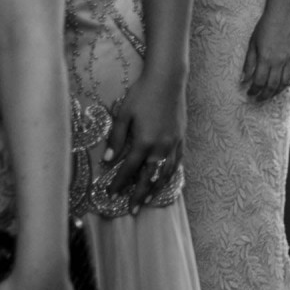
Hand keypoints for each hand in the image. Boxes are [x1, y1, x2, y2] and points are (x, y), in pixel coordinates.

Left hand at [103, 68, 185, 210]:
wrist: (168, 79)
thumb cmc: (142, 94)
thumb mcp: (123, 114)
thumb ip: (116, 138)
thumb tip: (108, 160)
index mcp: (144, 141)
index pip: (129, 169)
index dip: (119, 184)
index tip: (111, 195)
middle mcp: (161, 146)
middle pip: (149, 177)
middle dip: (139, 194)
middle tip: (132, 210)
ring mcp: (174, 143)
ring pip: (166, 172)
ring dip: (156, 188)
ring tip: (148, 201)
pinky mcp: (182, 137)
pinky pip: (178, 161)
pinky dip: (171, 174)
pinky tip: (166, 179)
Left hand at [240, 10, 289, 99]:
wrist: (284, 13)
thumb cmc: (265, 26)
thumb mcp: (252, 42)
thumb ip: (249, 62)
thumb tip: (243, 78)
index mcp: (266, 57)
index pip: (259, 81)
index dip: (253, 90)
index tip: (250, 93)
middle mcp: (280, 60)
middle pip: (272, 85)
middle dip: (264, 95)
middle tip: (258, 99)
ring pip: (286, 82)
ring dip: (277, 91)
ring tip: (270, 93)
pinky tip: (284, 84)